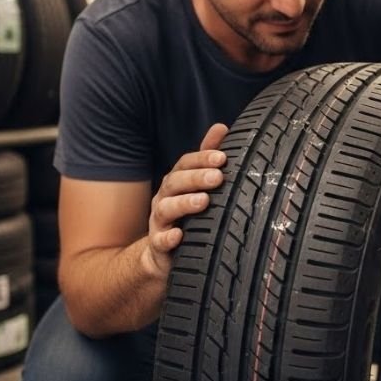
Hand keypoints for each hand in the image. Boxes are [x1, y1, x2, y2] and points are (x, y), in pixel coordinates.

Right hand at [142, 123, 227, 277]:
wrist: (163, 254)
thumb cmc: (187, 214)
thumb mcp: (197, 185)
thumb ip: (207, 158)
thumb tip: (222, 127)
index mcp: (176, 182)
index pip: (185, 163)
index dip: (202, 158)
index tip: (222, 158)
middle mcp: (165, 198)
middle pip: (176, 182)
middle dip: (196, 177)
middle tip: (218, 177)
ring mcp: (159, 221)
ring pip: (166, 208)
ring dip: (184, 203)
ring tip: (203, 201)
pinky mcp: (158, 245)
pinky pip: (160, 241)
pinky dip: (168, 238)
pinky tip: (179, 235)